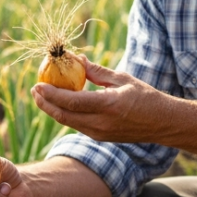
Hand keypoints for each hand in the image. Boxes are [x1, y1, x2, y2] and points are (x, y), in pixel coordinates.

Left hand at [31, 56, 167, 144]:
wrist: (162, 123)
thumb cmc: (145, 97)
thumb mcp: (122, 79)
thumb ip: (97, 72)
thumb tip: (76, 59)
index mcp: (108, 105)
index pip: (72, 101)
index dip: (51, 94)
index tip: (38, 84)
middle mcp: (101, 123)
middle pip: (63, 115)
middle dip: (44, 103)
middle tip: (34, 89)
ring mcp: (99, 133)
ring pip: (67, 122)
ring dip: (51, 109)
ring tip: (41, 95)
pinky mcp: (99, 137)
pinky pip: (76, 125)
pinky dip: (64, 114)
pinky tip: (58, 103)